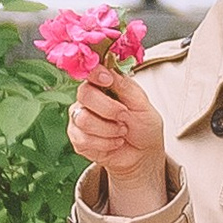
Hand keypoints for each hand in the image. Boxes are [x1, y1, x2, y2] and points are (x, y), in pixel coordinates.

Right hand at [68, 71, 167, 214]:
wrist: (143, 153)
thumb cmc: (144, 125)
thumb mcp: (142, 103)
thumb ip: (124, 86)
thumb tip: (108, 69)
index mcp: (104, 85)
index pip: (91, 72)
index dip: (95, 73)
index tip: (107, 80)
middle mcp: (88, 99)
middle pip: (84, 94)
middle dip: (108, 108)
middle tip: (124, 115)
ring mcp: (80, 118)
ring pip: (83, 119)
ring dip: (109, 128)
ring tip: (122, 131)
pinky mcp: (78, 139)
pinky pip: (84, 139)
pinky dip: (105, 143)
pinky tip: (115, 142)